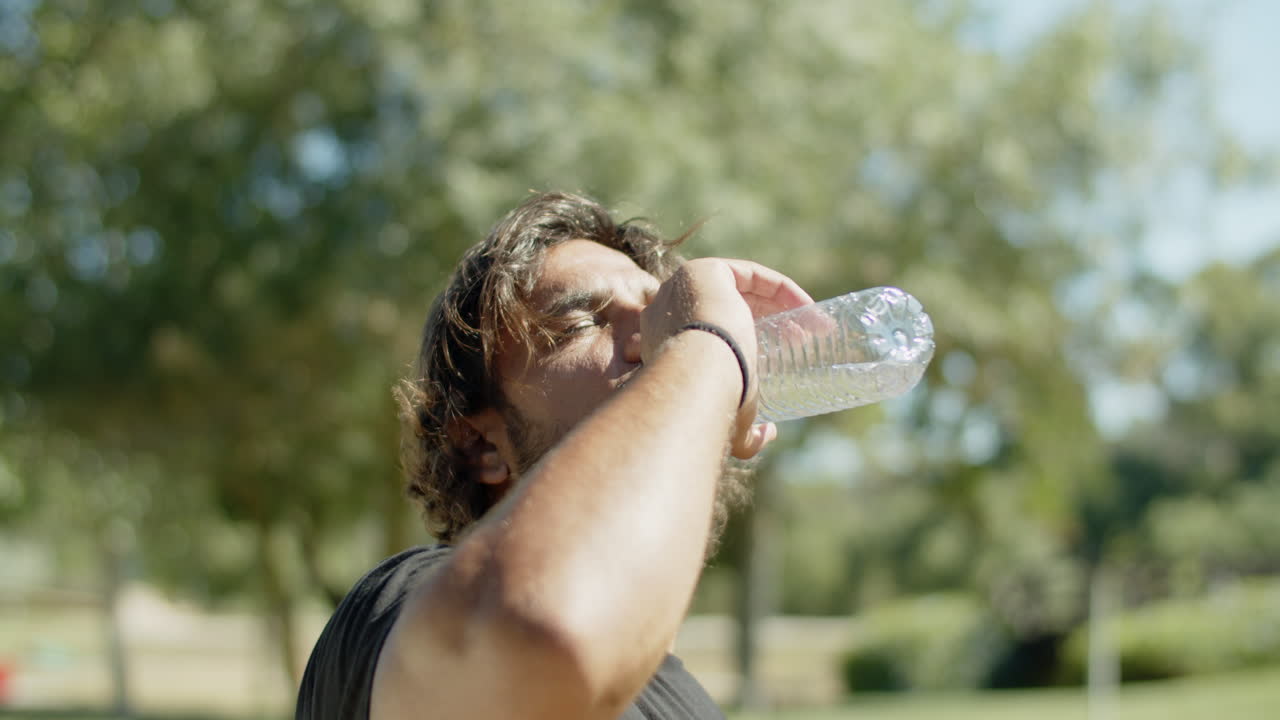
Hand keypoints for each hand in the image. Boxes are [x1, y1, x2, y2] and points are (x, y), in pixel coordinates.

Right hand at [640, 258, 813, 457]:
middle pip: (727, 311)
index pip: (709, 337)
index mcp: (663, 347)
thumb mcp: (727, 421)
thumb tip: (766, 434)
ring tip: (812, 327)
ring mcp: (682, 288)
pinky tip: (807, 310)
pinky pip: (750, 275)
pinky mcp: (704, 270)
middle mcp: (667, 313)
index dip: (750, 346)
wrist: (695, 377)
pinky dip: (781, 289)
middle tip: (800, 342)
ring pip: (741, 292)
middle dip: (769, 324)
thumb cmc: (707, 405)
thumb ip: (745, 435)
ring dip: (779, 306)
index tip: (784, 356)